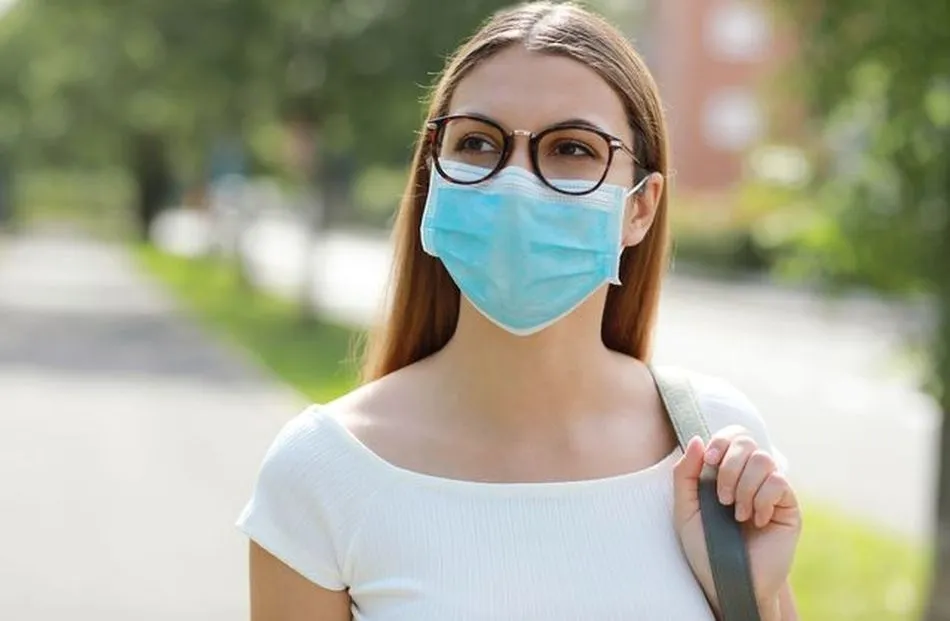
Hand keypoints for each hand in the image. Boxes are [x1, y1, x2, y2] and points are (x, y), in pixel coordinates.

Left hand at [672, 426, 801, 617]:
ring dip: (744, 487)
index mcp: (727, 472)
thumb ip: (685, 475)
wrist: (728, 582)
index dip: (722, 441)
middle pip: (747, 441)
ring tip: (738, 515)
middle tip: (722, 498)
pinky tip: (757, 521)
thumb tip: (697, 439)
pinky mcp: (789, 506)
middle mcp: (751, 476)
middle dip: (730, 467)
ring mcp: (772, 489)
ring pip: (763, 460)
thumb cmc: (706, 549)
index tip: (710, 462)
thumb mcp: (685, 510)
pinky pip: (779, 482)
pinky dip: (762, 500)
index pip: (732, 435)